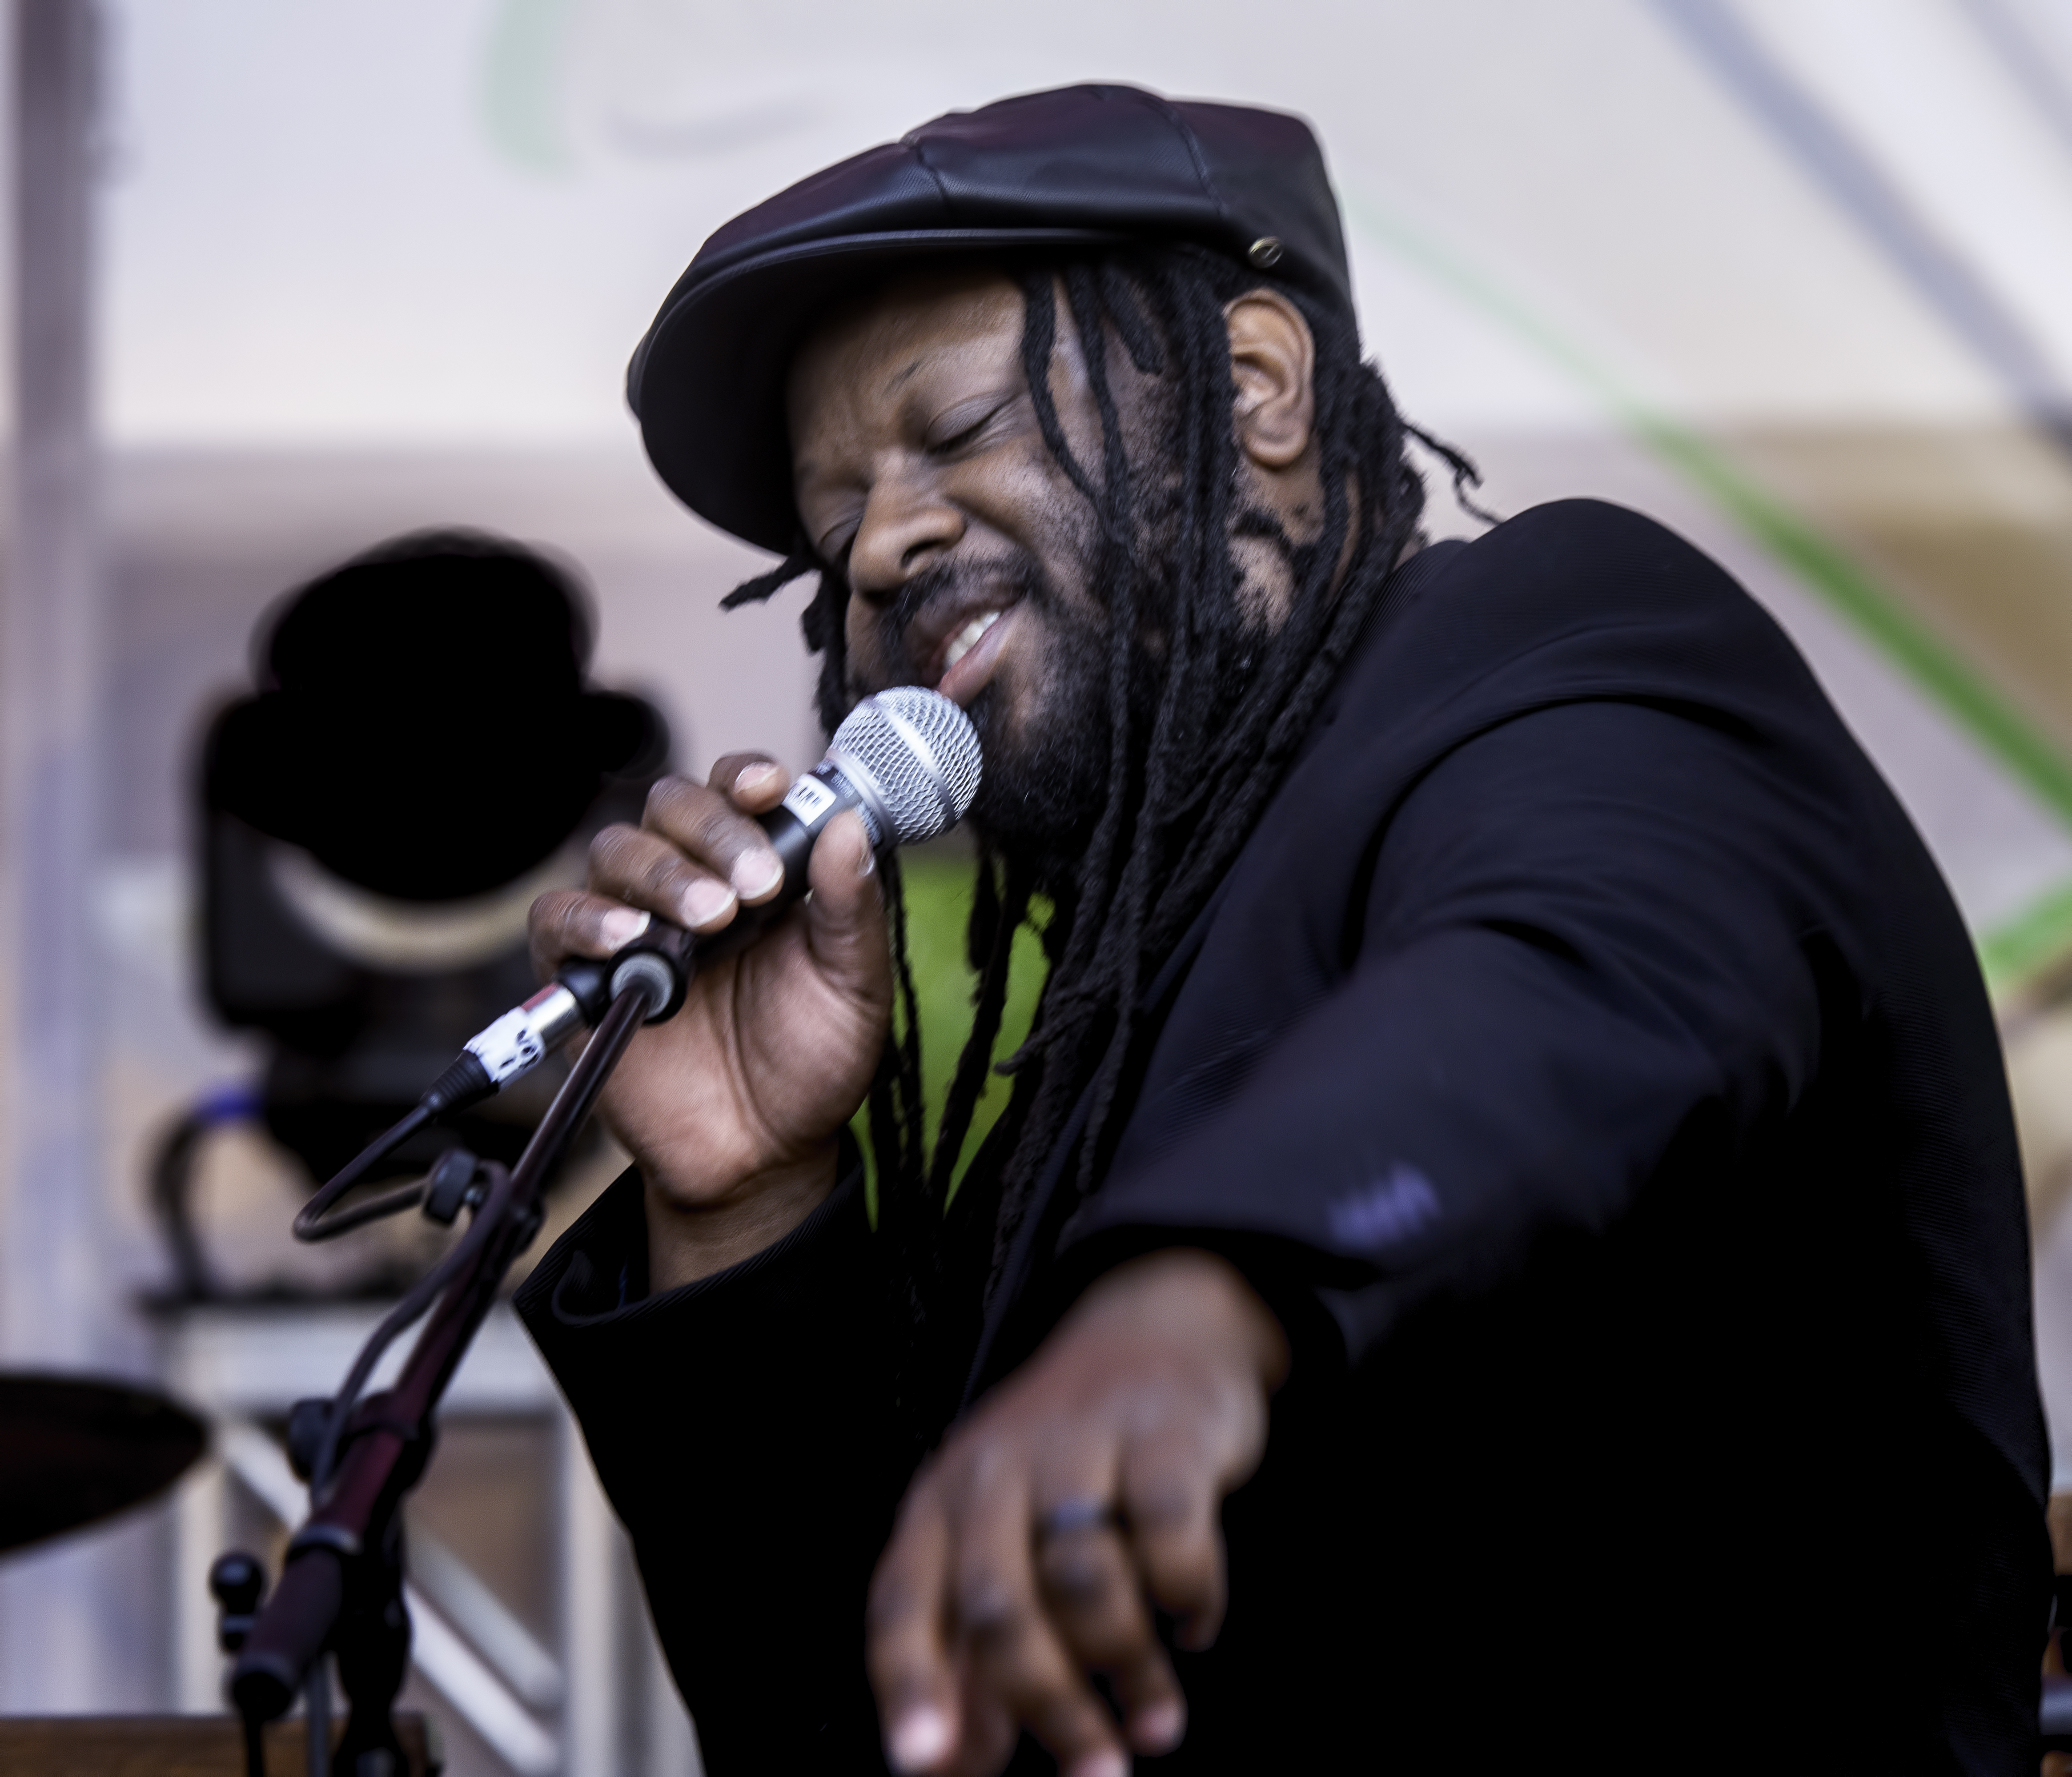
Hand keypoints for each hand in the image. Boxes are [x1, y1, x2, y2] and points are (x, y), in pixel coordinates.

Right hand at [527, 754, 889, 1285]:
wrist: (764, 1152)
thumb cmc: (811, 1061)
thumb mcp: (853, 986)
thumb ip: (849, 909)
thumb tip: (848, 825)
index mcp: (757, 870)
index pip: (736, 791)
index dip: (745, 778)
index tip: (770, 790)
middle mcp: (691, 882)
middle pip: (672, 806)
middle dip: (712, 832)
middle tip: (752, 889)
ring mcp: (634, 923)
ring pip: (617, 850)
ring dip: (662, 873)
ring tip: (708, 922)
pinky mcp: (586, 975)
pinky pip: (558, 918)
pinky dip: (586, 919)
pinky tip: (629, 940)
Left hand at [867, 1251, 1289, 1776]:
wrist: (1152, 1328)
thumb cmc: (1063, 1468)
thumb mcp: (996, 1543)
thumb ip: (968, 1655)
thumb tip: (950, 1767)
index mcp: (939, 1502)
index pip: (902, 1601)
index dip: (907, 1686)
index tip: (920, 1767)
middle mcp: (995, 1468)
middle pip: (999, 1603)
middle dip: (1049, 1705)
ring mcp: (1079, 1441)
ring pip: (1083, 1574)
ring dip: (1128, 1668)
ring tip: (1157, 1724)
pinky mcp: (1164, 1429)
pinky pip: (1170, 1527)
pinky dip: (1189, 1593)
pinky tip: (1195, 1625)